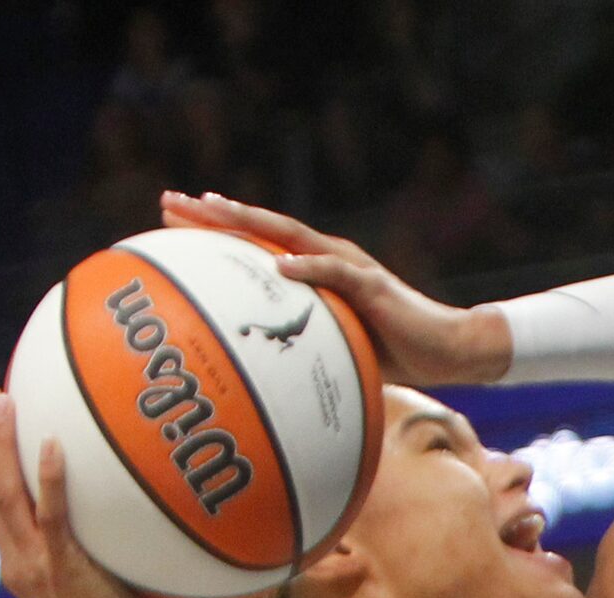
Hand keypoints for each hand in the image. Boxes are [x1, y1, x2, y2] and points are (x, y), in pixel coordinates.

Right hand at [0, 388, 172, 597]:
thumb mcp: (100, 586)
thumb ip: (92, 553)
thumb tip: (122, 515)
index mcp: (19, 568)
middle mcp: (17, 566)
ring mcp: (34, 568)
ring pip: (4, 495)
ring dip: (2, 444)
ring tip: (6, 403)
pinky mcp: (62, 570)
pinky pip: (50, 515)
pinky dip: (49, 478)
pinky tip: (54, 445)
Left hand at [159, 190, 511, 384]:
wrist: (446, 348)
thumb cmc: (394, 352)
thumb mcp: (336, 348)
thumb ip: (302, 348)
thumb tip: (262, 378)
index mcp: (315, 271)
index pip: (256, 244)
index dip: (213, 231)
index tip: (169, 223)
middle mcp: (326, 258)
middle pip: (261, 228)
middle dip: (213, 214)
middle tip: (167, 202)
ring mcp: (349, 268)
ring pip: (291, 237)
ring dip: (250, 224)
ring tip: (211, 211)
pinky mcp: (373, 286)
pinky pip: (335, 274)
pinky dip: (308, 267)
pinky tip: (280, 264)